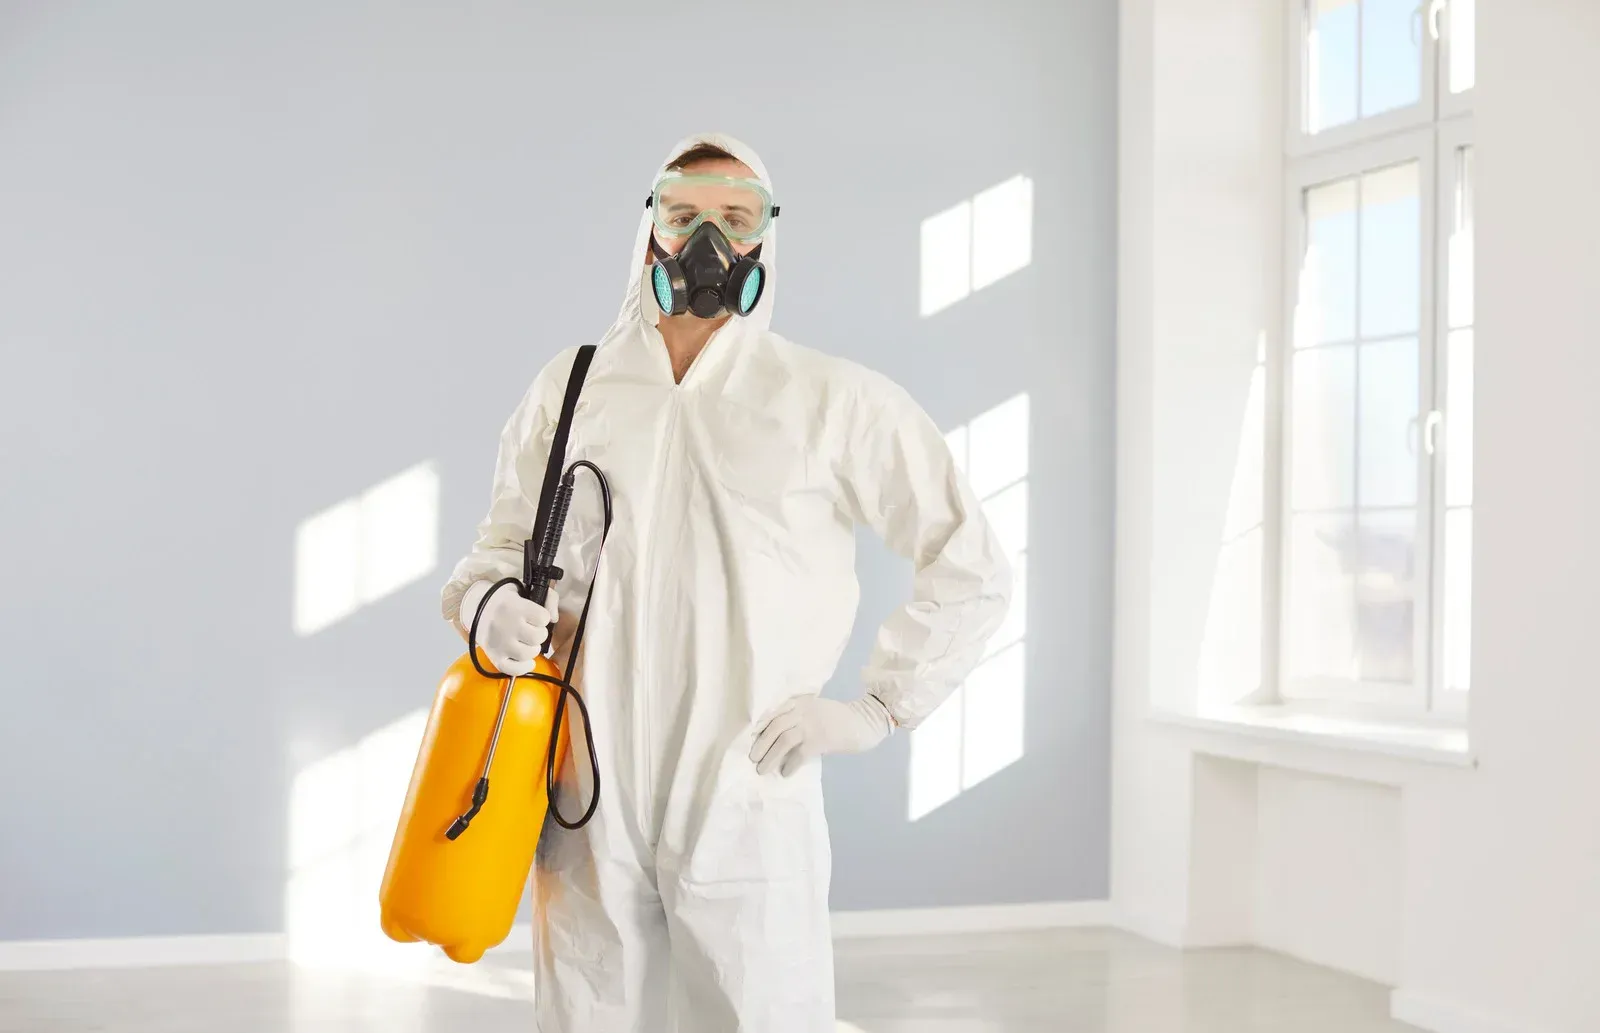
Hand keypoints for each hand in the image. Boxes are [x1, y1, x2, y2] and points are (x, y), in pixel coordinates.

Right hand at [460, 580, 558, 676]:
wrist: (476, 609)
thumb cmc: (505, 601)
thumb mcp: (524, 589)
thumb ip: (548, 597)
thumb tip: (554, 618)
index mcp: (514, 606)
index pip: (543, 617)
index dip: (543, 617)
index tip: (536, 617)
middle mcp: (506, 625)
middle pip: (538, 636)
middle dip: (539, 633)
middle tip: (532, 630)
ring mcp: (499, 643)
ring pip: (528, 654)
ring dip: (533, 649)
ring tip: (527, 643)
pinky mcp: (494, 657)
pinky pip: (513, 669)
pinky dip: (523, 667)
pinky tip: (526, 660)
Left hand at [749, 694, 893, 776]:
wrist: (864, 721)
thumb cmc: (839, 718)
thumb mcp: (815, 709)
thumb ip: (798, 716)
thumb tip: (775, 736)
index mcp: (800, 702)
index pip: (774, 712)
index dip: (760, 726)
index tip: (749, 738)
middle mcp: (803, 711)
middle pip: (775, 726)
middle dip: (761, 743)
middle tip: (752, 757)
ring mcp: (812, 725)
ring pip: (783, 740)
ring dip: (770, 756)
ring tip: (762, 769)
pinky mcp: (821, 740)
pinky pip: (799, 754)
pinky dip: (790, 764)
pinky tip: (785, 773)